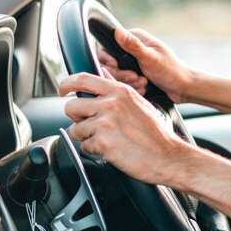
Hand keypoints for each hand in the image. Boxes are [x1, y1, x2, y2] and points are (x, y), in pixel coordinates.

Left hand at [59, 70, 189, 184]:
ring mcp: (106, 123)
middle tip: (91, 125)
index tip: (62, 90)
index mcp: (120, 92)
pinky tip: (111, 150)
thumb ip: (117, 89)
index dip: (67, 84)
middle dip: (77, 118)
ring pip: (75, 129)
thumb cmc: (156, 133)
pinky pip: (84, 146)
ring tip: (107, 140)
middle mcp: (111, 104)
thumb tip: (103, 74)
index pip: (83, 79)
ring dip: (86, 137)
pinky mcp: (102, 142)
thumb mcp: (139, 103)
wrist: (167, 156)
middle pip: (72, 106)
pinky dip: (94, 151)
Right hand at [97, 27, 193, 103]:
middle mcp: (132, 48)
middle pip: (110, 63)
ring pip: (116, 75)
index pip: (107, 46)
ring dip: (129, 82)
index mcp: (136, 38)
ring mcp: (133, 62)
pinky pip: (124, 83)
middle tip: (135, 77)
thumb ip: (133, 46)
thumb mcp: (150, 58)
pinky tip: (144, 89)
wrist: (183, 87)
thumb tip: (117, 31)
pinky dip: (133, 87)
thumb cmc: (170, 70)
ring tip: (143, 83)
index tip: (116, 65)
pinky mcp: (135, 74)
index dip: (108, 58)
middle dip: (121, 73)